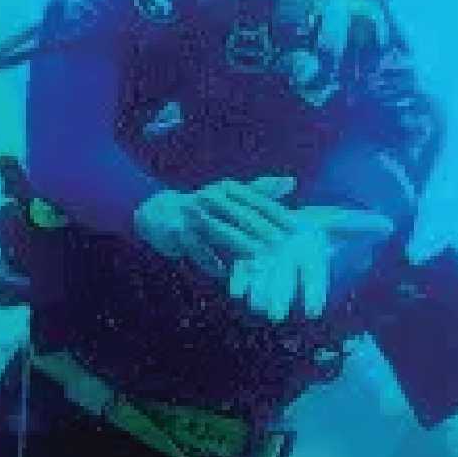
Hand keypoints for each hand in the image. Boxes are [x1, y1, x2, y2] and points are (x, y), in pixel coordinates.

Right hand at [132, 176, 298, 277]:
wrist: (161, 214)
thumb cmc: (204, 208)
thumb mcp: (230, 197)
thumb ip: (261, 191)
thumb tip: (292, 182)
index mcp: (227, 189)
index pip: (257, 200)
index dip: (277, 213)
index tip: (296, 227)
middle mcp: (210, 198)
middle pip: (241, 215)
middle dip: (262, 230)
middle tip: (281, 244)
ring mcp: (193, 215)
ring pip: (220, 232)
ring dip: (239, 246)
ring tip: (258, 259)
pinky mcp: (178, 233)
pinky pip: (198, 250)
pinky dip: (211, 262)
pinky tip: (225, 274)